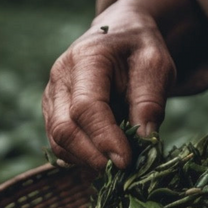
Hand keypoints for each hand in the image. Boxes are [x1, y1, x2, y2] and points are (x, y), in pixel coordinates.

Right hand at [43, 3, 173, 169]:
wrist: (120, 36)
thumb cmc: (140, 50)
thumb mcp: (156, 67)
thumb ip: (150, 101)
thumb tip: (144, 141)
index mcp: (86, 59)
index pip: (86, 108)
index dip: (105, 139)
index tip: (127, 162)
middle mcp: (60, 78)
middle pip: (64, 129)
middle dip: (94, 157)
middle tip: (126, 170)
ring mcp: (51, 96)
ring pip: (58, 142)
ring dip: (88, 160)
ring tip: (120, 163)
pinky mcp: (53, 112)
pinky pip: (61, 144)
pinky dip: (83, 158)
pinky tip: (108, 157)